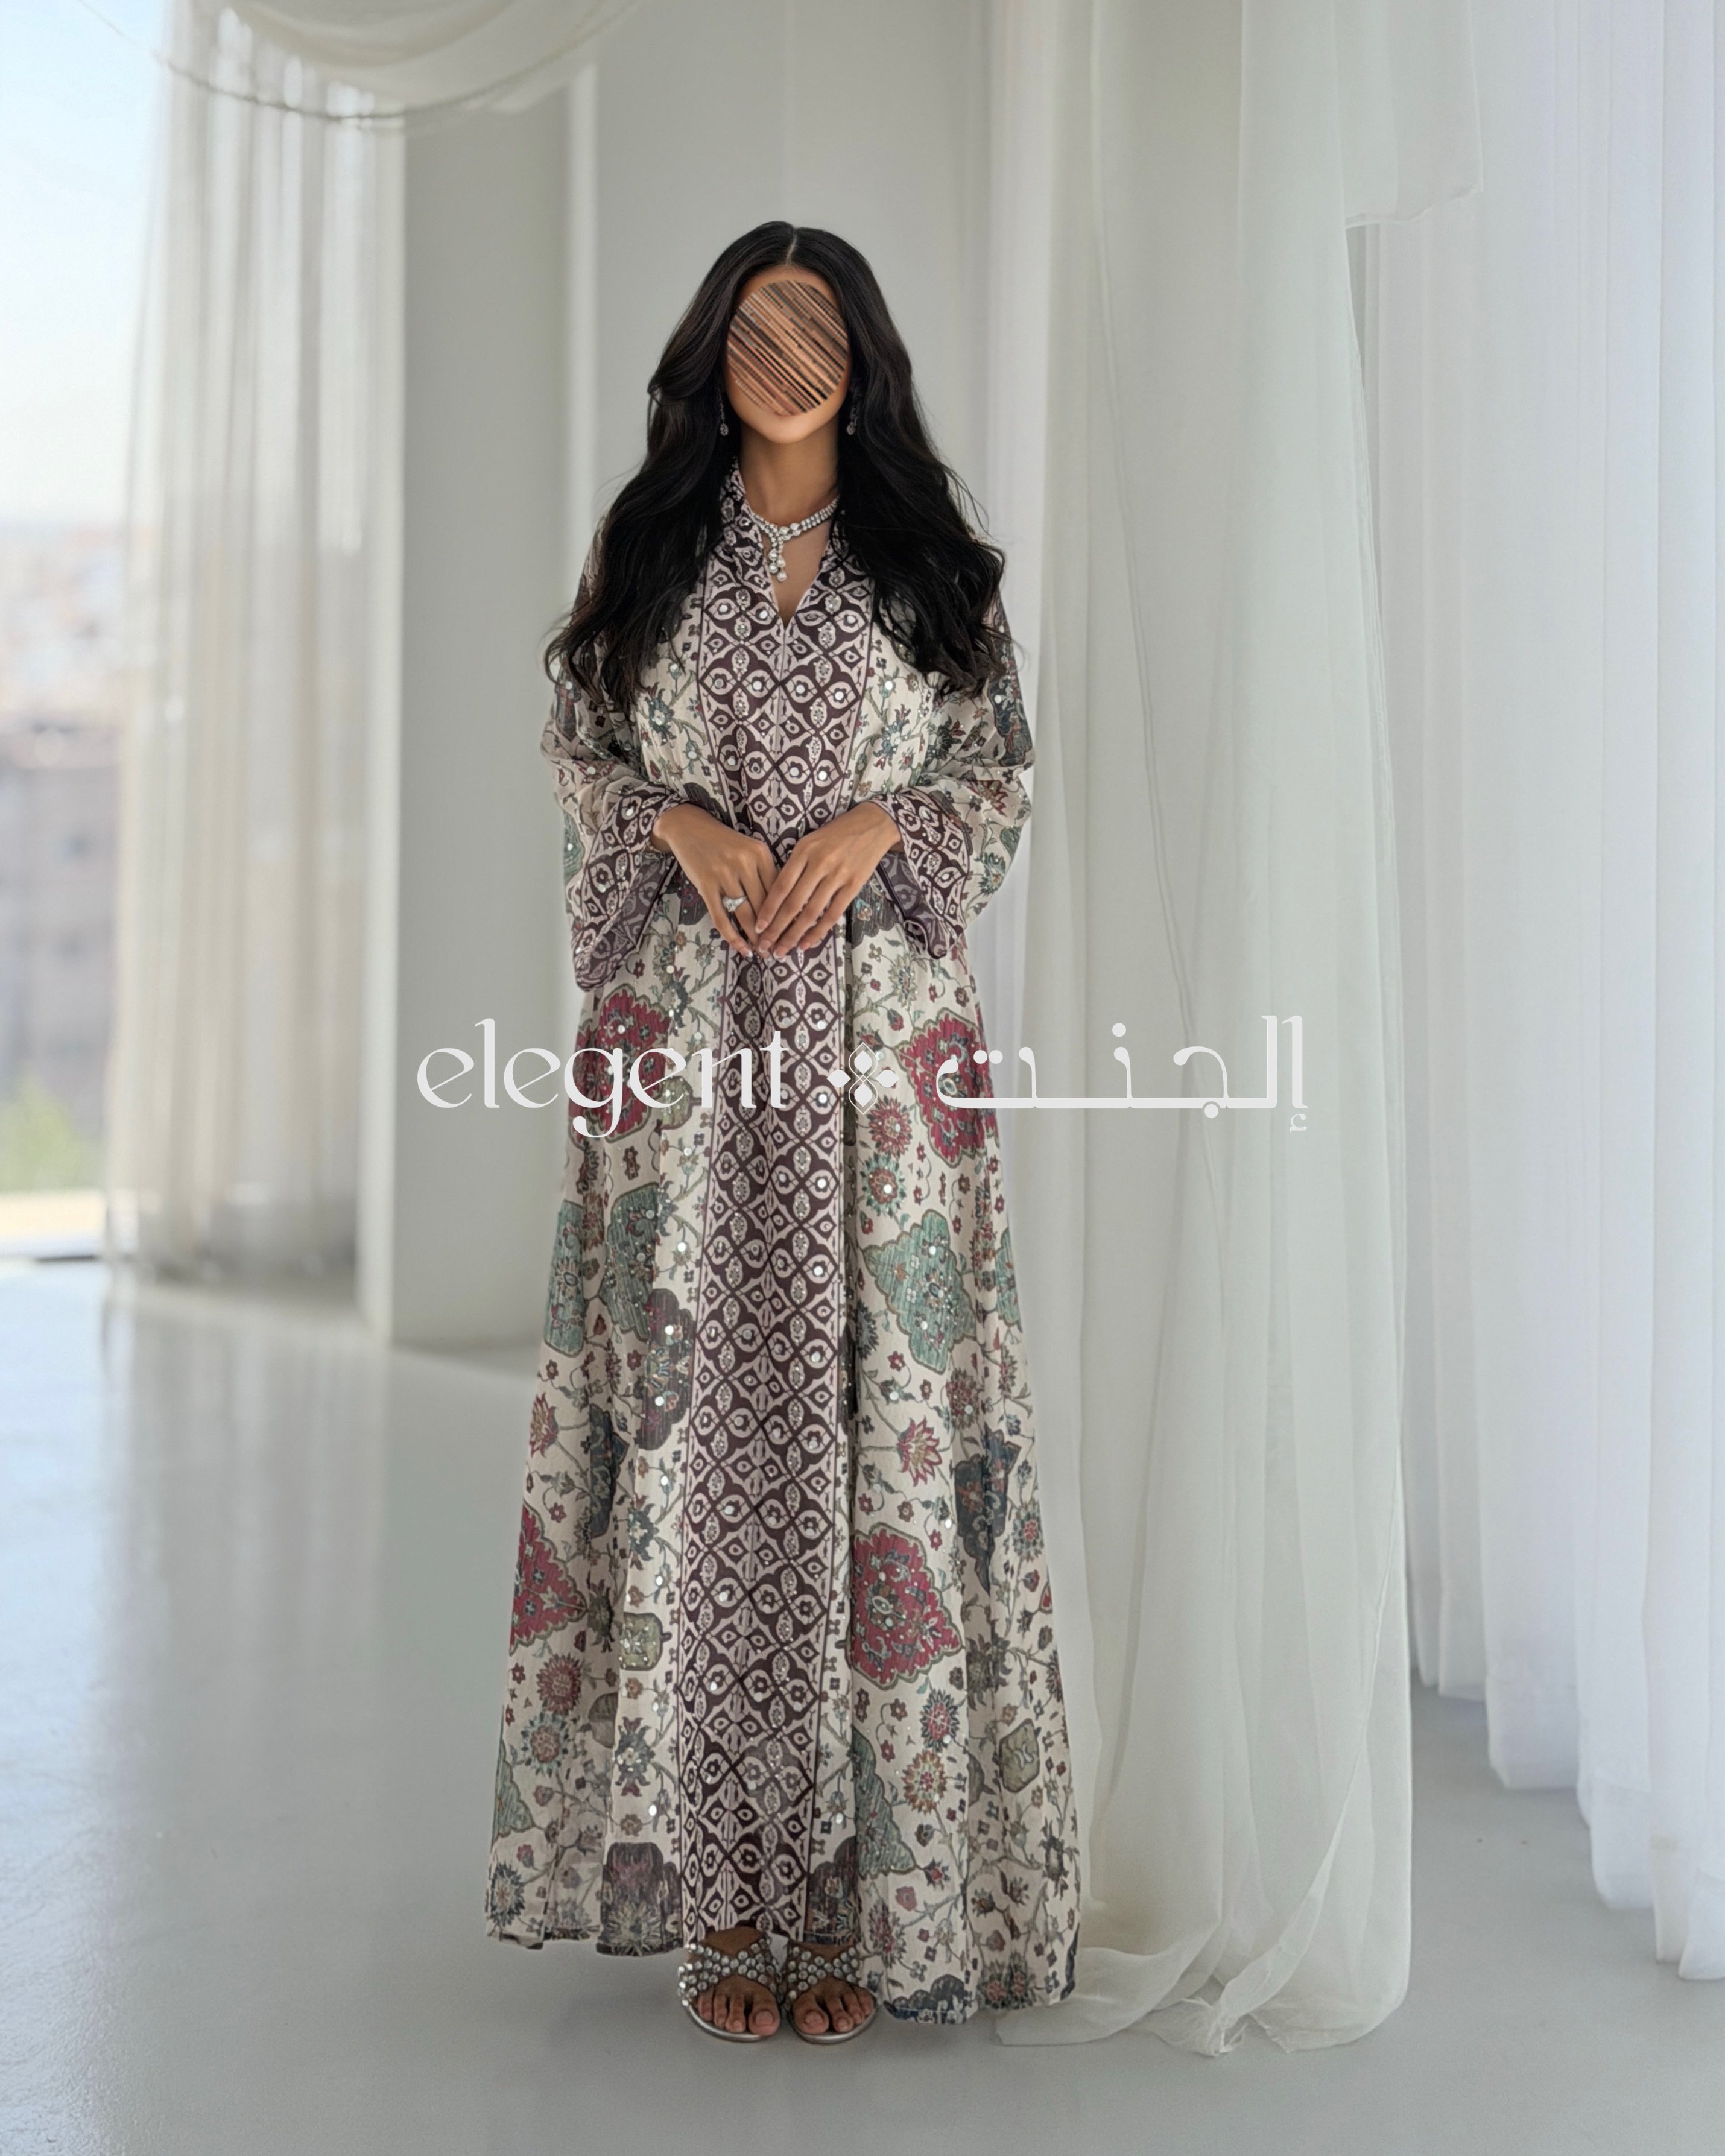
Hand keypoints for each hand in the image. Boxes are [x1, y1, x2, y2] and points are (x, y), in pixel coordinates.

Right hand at [650, 802, 776, 955]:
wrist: (689, 827)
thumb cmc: (724, 842)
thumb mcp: (750, 850)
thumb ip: (765, 873)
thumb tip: (782, 908)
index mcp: (760, 853)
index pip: (779, 890)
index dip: (786, 915)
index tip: (791, 932)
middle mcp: (744, 862)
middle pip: (764, 905)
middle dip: (772, 931)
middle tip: (778, 948)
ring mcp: (723, 873)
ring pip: (745, 914)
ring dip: (754, 937)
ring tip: (762, 952)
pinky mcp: (705, 884)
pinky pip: (721, 917)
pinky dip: (732, 936)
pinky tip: (741, 948)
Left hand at [751, 801, 901, 956]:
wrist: (872, 825)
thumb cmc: (836, 834)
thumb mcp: (809, 842)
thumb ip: (794, 866)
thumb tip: (776, 897)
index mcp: (803, 851)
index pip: (781, 886)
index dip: (768, 910)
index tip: (757, 927)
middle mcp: (819, 864)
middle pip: (793, 904)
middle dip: (776, 929)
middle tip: (764, 947)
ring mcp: (838, 876)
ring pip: (811, 913)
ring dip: (794, 935)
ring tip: (782, 951)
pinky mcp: (854, 886)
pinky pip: (833, 914)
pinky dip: (819, 931)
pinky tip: (807, 943)